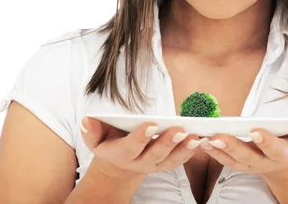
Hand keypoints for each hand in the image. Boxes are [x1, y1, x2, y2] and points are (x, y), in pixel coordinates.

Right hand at [80, 116, 202, 179]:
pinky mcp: (165, 164)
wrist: (117, 161)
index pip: (131, 146)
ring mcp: (154, 165)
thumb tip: (87, 121)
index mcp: (121, 154)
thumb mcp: (95, 136)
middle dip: (167, 142)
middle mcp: (139, 162)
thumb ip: (91, 130)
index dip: (140, 137)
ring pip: (170, 160)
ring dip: (184, 149)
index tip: (151, 124)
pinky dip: (190, 151)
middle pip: (155, 155)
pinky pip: (179, 160)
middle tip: (180, 129)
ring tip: (196, 137)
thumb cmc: (108, 141)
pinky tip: (200, 140)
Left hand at [199, 123, 287, 181]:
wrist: (287, 167)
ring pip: (232, 160)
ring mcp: (250, 165)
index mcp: (283, 155)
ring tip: (204, 139)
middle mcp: (264, 162)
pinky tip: (201, 141)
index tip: (256, 131)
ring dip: (217, 150)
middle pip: (247, 156)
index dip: (266, 141)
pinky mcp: (239, 165)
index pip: (274, 148)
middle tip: (218, 136)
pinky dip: (212, 152)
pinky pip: (223, 160)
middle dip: (232, 146)